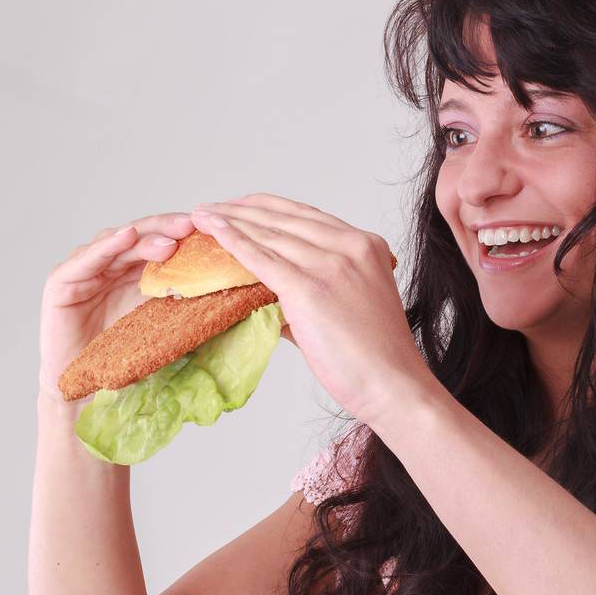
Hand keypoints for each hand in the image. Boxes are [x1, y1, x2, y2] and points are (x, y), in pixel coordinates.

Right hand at [39, 212, 195, 403]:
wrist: (85, 389)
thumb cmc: (122, 361)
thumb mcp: (162, 330)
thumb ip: (186, 310)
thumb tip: (231, 299)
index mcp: (133, 275)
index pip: (159, 246)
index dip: (182, 237)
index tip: (211, 232)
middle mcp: (109, 267)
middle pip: (140, 238)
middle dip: (167, 229)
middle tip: (192, 224)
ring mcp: (84, 270)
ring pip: (116, 244)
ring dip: (144, 238)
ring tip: (170, 240)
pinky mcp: (61, 281)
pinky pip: (86, 259)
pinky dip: (107, 246)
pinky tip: (127, 237)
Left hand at [188, 194, 438, 425]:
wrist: (395, 386)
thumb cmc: (378, 361)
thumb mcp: (354, 308)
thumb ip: (314, 295)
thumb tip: (271, 300)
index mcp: (366, 246)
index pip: (307, 215)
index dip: (268, 209)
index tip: (240, 208)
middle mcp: (350, 246)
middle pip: (284, 217)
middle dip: (241, 209)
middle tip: (210, 208)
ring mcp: (331, 264)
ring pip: (269, 232)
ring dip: (229, 221)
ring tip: (200, 216)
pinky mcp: (309, 288)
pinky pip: (262, 257)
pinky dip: (233, 240)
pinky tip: (212, 231)